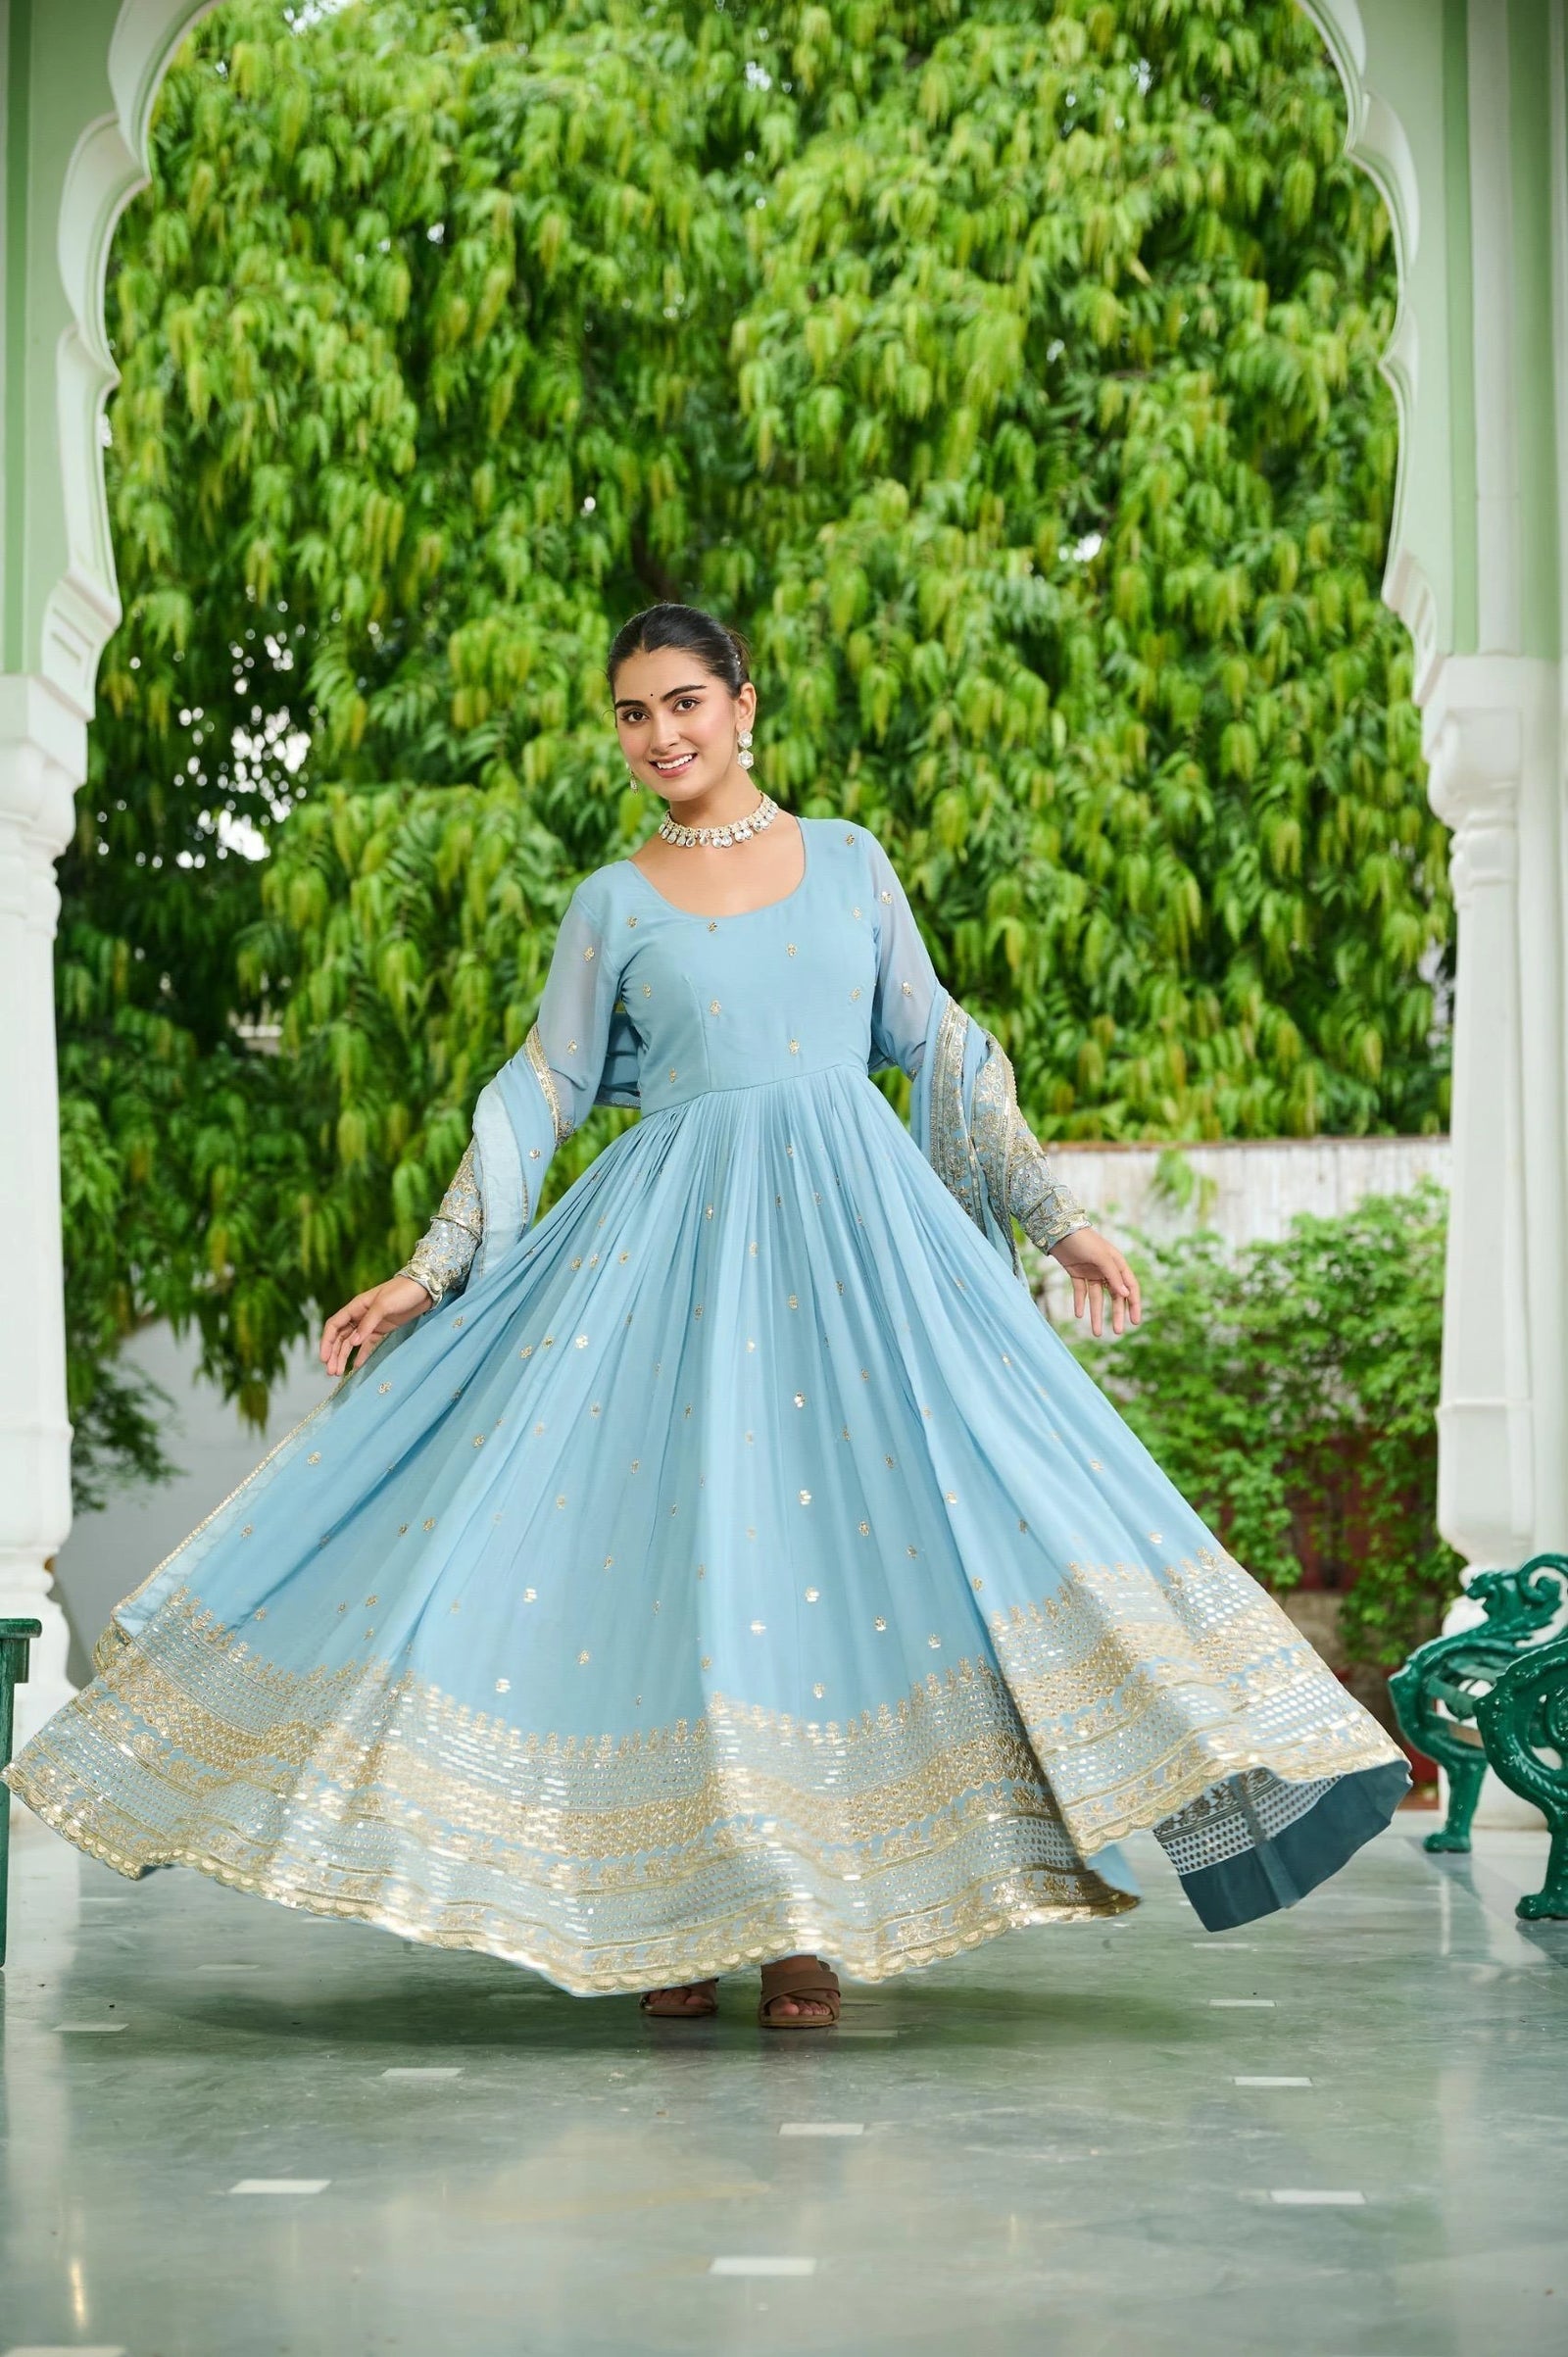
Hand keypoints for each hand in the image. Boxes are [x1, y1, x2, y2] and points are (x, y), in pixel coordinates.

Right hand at [319, 1274, 433, 1377]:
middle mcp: (360, 1315)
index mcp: (356, 1306)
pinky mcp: (382, 1330)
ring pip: (351, 1342)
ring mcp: (370, 1323)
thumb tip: (353, 1342)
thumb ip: (368, 1323)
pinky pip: (368, 1344)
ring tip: (338, 1373)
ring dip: (343, 1356)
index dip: (326, 1342)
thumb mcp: (384, 1305)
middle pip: (340, 1337)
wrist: (424, 1289)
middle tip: (330, 1372)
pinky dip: (361, 1355)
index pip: (334, 1325)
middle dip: (334, 1354)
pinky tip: (356, 1366)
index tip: (324, 1358)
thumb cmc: (402, 1292)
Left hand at [1049, 1227, 1141, 1337]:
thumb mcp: (1101, 1257)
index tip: (1135, 1322)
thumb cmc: (1084, 1240)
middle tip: (1117, 1332)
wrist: (1058, 1229)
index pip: (1130, 1287)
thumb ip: (1113, 1276)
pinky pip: (1080, 1291)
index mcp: (1117, 1263)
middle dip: (1116, 1314)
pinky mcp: (1076, 1273)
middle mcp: (1106, 1269)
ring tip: (1096, 1333)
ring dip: (1096, 1314)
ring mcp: (1091, 1272)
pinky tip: (1079, 1315)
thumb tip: (1125, 1295)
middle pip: (1114, 1296)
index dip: (1133, 1304)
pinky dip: (1080, 1303)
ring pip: (1096, 1298)